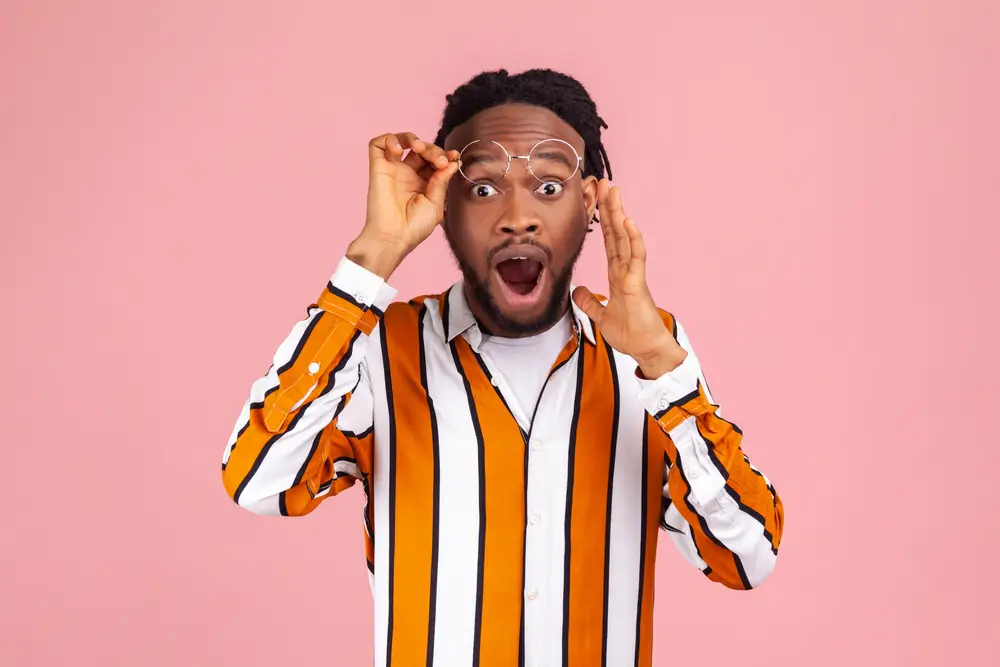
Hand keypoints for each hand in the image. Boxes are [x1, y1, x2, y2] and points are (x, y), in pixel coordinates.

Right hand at [347, 132, 459, 278]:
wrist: (394, 237)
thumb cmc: (414, 227)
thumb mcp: (436, 203)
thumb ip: (442, 181)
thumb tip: (453, 162)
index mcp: (423, 183)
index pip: (434, 160)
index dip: (444, 155)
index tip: (454, 157)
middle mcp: (408, 174)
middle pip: (421, 148)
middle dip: (433, 149)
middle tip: (439, 161)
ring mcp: (393, 169)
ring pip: (401, 140)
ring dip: (413, 139)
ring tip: (419, 148)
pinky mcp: (378, 167)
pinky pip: (378, 144)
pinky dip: (389, 139)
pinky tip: (399, 149)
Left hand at [572, 179, 686, 378]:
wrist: (645, 350)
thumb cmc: (630, 333)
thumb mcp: (601, 316)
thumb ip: (589, 302)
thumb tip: (576, 292)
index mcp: (617, 274)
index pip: (608, 241)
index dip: (602, 219)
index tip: (597, 199)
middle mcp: (625, 269)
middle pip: (616, 232)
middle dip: (609, 207)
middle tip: (604, 182)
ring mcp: (633, 274)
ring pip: (625, 238)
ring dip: (619, 213)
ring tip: (615, 190)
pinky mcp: (638, 284)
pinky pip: (636, 257)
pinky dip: (633, 238)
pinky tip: (628, 221)